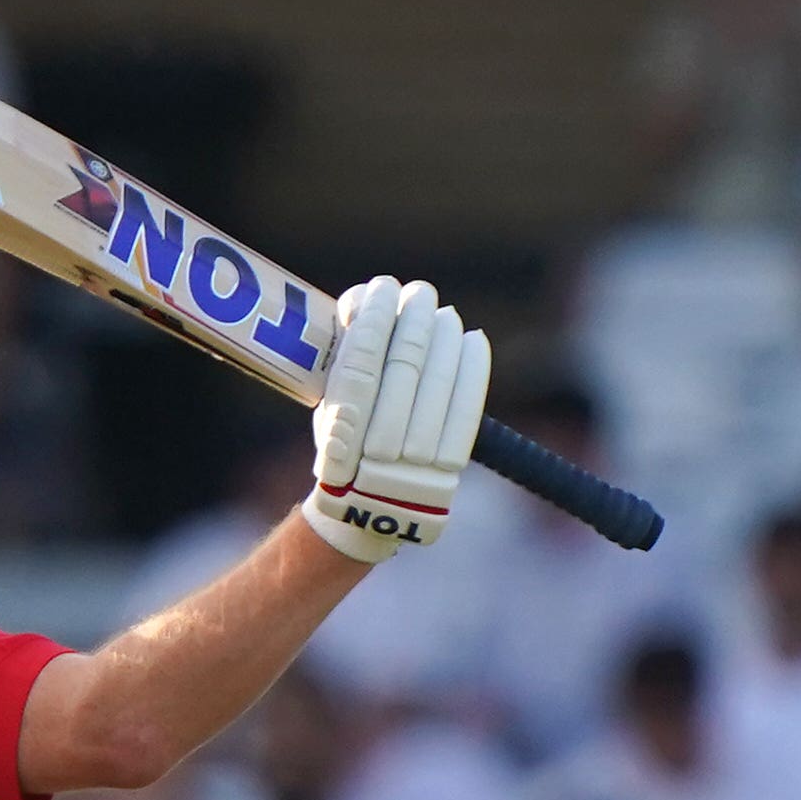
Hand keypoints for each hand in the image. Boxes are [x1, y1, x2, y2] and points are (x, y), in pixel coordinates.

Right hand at [302, 278, 491, 558]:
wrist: (369, 512)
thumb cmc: (346, 444)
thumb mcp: (327, 409)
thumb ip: (343, 359)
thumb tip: (362, 300)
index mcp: (338, 437)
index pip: (360, 365)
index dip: (374, 321)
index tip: (382, 288)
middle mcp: (374, 454)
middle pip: (404, 369)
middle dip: (414, 321)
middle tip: (419, 293)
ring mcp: (413, 467)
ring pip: (436, 385)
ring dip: (444, 339)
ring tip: (444, 315)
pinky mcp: (446, 472)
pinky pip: (466, 412)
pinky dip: (472, 370)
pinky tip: (472, 339)